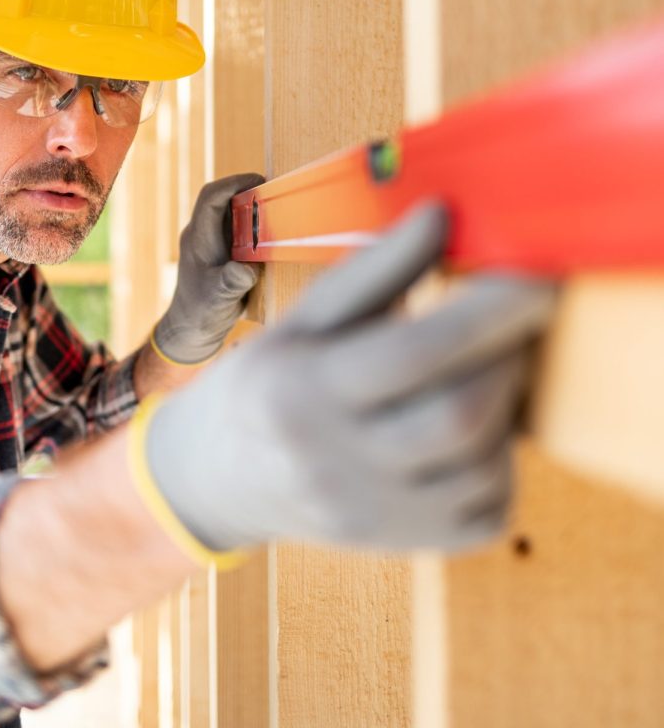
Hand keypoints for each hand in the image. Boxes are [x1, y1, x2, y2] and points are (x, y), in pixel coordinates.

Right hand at [137, 203, 556, 555]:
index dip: (487, 312)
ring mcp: (372, 517)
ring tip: (485, 371)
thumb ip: (375, 268)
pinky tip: (474, 429)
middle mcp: (334, 465)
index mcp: (300, 392)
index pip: (411, 353)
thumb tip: (440, 213)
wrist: (225, 474)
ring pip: (483, 467)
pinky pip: (490, 511)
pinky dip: (502, 462)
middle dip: (507, 358)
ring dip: (506, 407)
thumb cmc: (271, 379)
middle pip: (458, 416)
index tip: (536, 277)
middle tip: (514, 323)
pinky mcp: (405, 547)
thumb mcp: (305, 316)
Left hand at [153, 173, 264, 364]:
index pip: (211, 198)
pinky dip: (253, 227)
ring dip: (252, 210)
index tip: (258, 181)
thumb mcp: (219, 300)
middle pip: (222, 200)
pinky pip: (236, 230)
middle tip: (274, 196)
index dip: (233, 183)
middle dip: (247, 192)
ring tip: (276, 213)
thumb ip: (231, 283)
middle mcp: (202, 236)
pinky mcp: (220, 253)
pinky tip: (270, 238)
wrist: (190, 331)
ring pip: (229, 214)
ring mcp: (210, 243)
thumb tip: (246, 270)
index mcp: (198, 239)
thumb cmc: (200, 314)